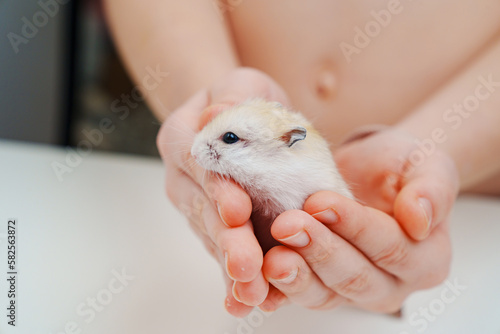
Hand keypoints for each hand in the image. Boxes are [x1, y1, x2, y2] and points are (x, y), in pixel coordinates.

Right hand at [156, 68, 289, 316]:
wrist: (231, 123)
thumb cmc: (240, 102)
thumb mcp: (239, 85)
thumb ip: (231, 97)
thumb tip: (217, 114)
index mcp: (182, 138)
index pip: (200, 162)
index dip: (218, 187)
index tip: (238, 210)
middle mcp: (183, 178)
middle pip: (204, 210)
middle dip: (227, 239)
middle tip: (246, 265)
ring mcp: (196, 207)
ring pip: (213, 239)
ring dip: (232, 267)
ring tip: (252, 293)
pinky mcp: (215, 228)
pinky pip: (223, 254)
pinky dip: (234, 279)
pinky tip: (247, 303)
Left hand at [259, 128, 458, 312]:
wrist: (367, 172)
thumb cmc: (397, 167)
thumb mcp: (426, 165)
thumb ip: (432, 190)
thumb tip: (419, 220)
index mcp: (425, 260)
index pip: (390, 248)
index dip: (354, 226)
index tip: (320, 201)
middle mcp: (390, 284)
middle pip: (355, 277)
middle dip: (319, 250)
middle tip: (287, 224)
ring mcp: (352, 292)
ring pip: (324, 293)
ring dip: (296, 274)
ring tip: (273, 256)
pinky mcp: (320, 288)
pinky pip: (299, 295)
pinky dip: (279, 289)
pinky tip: (261, 275)